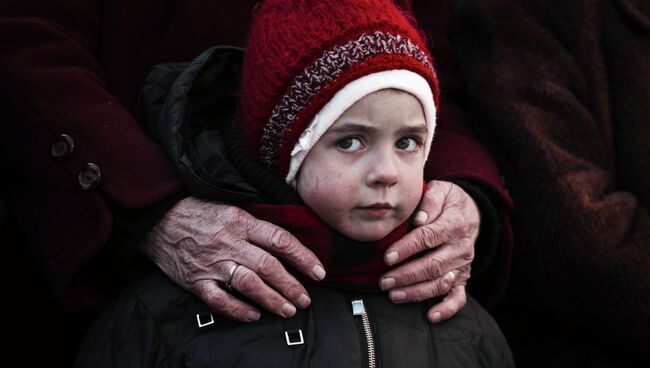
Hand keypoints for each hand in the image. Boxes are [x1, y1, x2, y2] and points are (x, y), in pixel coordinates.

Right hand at [141, 197, 325, 321]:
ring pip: (249, 285)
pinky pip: (220, 300)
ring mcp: (212, 263)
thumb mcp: (231, 208)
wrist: (159, 217)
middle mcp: (228, 242)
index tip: (318, 272)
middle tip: (305, 299)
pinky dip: (238, 310)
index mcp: (241, 221)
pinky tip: (254, 315)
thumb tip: (287, 245)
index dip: (303, 257)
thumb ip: (257, 226)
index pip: (280, 240)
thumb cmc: (199, 212)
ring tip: (288, 309)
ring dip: (272, 300)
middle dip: (292, 286)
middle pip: (269, 267)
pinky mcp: (195, 280)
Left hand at [379, 180, 478, 322]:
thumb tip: (419, 219)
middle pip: (432, 265)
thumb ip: (430, 201)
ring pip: (440, 283)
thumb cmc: (448, 201)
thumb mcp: (441, 190)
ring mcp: (463, 265)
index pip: (428, 238)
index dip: (407, 248)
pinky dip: (447, 309)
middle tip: (384, 281)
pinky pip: (459, 297)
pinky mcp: (463, 278)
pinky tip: (431, 316)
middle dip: (406, 275)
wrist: (472, 213)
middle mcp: (461, 247)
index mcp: (454, 224)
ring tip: (394, 295)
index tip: (387, 257)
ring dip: (416, 292)